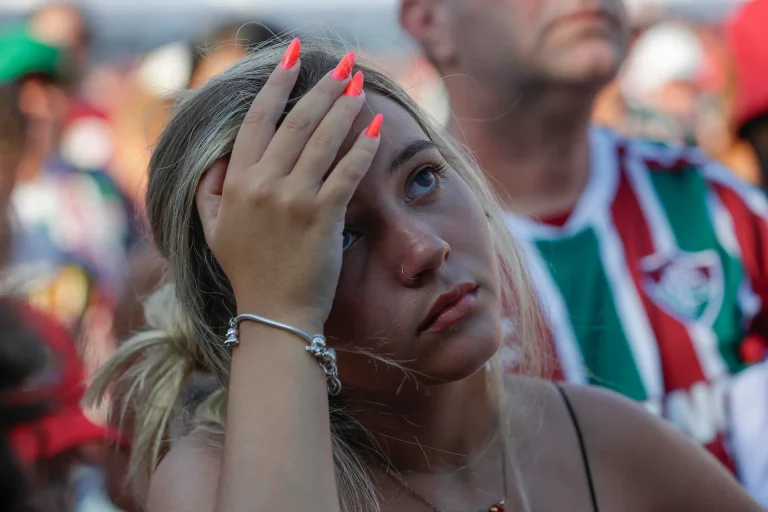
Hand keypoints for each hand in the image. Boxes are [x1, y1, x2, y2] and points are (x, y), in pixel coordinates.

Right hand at [196, 41, 381, 330]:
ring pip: (323, 139)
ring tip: (359, 84)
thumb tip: (220, 159)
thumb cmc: (248, 274)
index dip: (277, 83)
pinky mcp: (323, 217)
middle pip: (296, 121)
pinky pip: (346, 172)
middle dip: (322, 87)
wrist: (275, 316)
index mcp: (236, 182)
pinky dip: (362, 147)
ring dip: (344, 106)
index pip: (257, 120)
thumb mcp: (213, 231)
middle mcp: (262, 184)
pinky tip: (374, 128)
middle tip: (343, 65)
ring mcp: (293, 199)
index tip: (292, 58)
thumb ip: (209, 190)